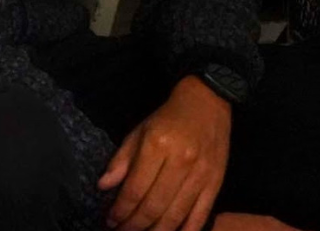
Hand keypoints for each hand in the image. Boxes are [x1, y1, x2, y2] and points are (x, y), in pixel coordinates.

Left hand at [98, 75, 232, 230]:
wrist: (208, 102)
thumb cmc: (169, 117)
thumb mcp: (140, 130)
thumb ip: (122, 159)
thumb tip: (103, 186)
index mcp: (157, 145)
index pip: (135, 189)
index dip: (120, 210)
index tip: (110, 220)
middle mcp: (181, 161)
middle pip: (154, 206)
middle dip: (134, 225)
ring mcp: (201, 174)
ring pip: (175, 215)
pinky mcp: (216, 182)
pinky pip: (200, 214)